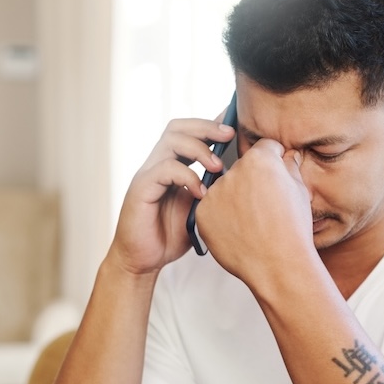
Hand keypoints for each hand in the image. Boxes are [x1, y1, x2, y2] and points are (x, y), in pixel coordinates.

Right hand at [108, 117, 234, 274]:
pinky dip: (187, 177)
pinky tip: (201, 193)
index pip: (189, 132)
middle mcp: (158, 164)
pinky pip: (164, 170)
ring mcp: (148, 174)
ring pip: (171, 141)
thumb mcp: (201, 208)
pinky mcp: (141, 188)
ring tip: (218, 167)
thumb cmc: (171, 235)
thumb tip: (242, 177)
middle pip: (178, 128)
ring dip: (199, 149)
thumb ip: (213, 190)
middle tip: (230, 135)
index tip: (236, 123)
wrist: (143, 260)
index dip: (211, 124)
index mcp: (172, 165)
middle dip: (207, 127)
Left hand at [196, 139, 315, 286]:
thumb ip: (290, 167)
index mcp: (260, 160)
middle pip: (242, 168)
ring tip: (251, 222)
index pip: (264, 148)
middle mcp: (233, 171)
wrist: (277, 265)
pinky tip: (238, 231)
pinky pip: (211, 208)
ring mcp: (215, 192)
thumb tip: (287, 156)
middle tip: (265, 206)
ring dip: (234, 199)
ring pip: (224, 188)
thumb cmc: (293, 230)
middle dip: (252, 181)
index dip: (274, 162)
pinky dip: (221, 217)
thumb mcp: (300, 191)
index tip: (276, 178)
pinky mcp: (202, 213)